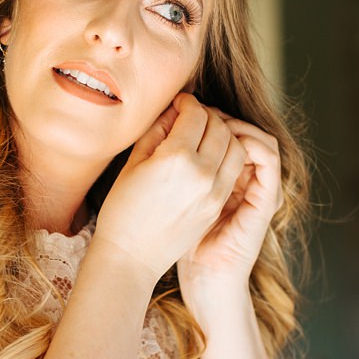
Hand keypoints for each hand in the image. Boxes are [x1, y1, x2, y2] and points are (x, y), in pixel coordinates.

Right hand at [92, 94, 246, 279]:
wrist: (132, 256)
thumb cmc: (123, 210)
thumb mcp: (133, 164)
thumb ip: (157, 131)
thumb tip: (174, 110)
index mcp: (176, 158)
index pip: (196, 115)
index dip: (188, 102)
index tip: (180, 102)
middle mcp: (201, 173)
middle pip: (220, 127)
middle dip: (208, 115)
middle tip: (193, 115)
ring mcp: (214, 191)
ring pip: (236, 147)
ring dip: (224, 134)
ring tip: (206, 134)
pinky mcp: (218, 205)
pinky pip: (234, 170)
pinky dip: (228, 156)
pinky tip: (212, 155)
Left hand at [176, 111, 282, 296]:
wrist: (201, 278)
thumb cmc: (178, 242)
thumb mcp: (174, 193)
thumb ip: (177, 162)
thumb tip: (170, 120)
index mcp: (226, 181)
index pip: (228, 134)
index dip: (209, 117)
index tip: (184, 109)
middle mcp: (247, 183)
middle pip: (244, 132)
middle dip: (221, 116)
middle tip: (196, 112)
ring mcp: (259, 191)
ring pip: (262, 139)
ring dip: (238, 125)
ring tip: (211, 123)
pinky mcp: (265, 200)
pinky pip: (269, 159)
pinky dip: (252, 142)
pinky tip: (228, 138)